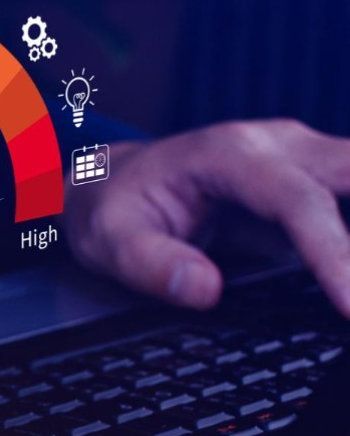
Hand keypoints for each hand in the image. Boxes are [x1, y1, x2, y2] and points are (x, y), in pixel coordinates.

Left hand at [65, 120, 349, 316]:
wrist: (108, 179)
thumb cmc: (110, 205)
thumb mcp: (108, 240)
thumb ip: (153, 265)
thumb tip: (204, 289)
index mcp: (227, 155)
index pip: (298, 204)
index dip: (335, 254)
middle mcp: (274, 145)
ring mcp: (300, 158)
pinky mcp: (311, 180)